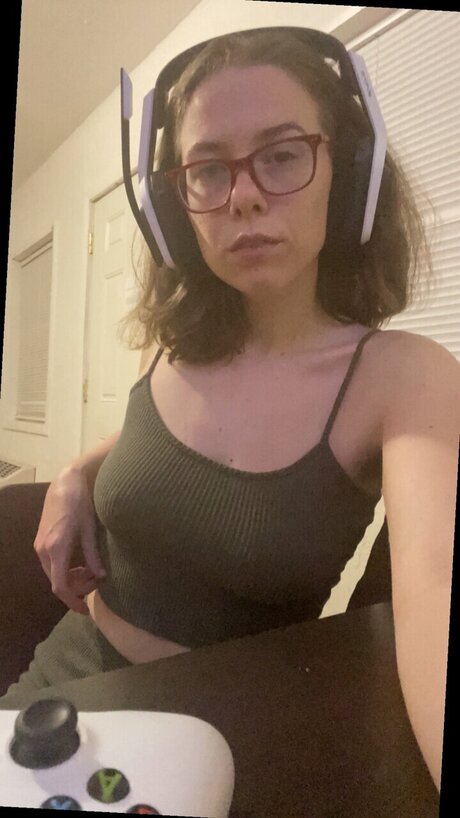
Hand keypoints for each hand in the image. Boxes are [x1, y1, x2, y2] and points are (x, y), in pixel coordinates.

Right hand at [33, 466, 106, 614]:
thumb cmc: (80, 503)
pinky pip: (52, 565)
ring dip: (72, 579)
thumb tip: (101, 577)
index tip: (85, 610)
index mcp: (56, 548)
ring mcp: (40, 546)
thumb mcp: (90, 530)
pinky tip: (81, 563)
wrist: (65, 483)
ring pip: (54, 574)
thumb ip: (93, 555)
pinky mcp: (41, 541)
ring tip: (92, 572)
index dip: (72, 601)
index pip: (60, 586)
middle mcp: (43, 550)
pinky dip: (66, 569)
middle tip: (97, 581)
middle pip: (57, 582)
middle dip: (77, 588)